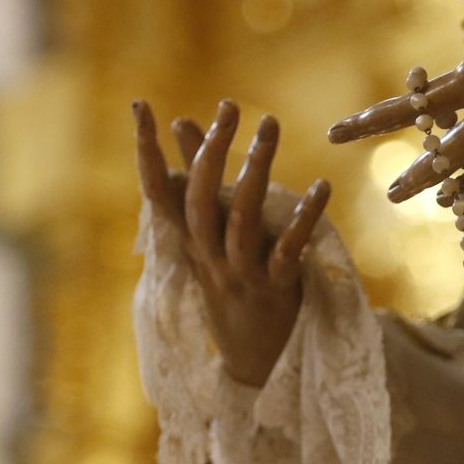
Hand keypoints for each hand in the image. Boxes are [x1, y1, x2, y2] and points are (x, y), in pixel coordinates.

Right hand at [134, 99, 330, 387]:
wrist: (254, 358)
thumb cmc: (233, 283)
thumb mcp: (212, 235)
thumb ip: (200, 179)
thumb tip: (182, 120)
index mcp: (190, 241)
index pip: (156, 191)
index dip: (146, 150)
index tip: (141, 105)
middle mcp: (208, 255)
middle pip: (199, 200)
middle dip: (211, 150)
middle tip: (231, 106)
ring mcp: (240, 273)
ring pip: (239, 220)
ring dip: (255, 170)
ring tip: (270, 126)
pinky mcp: (275, 289)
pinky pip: (287, 251)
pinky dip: (305, 219)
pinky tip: (323, 187)